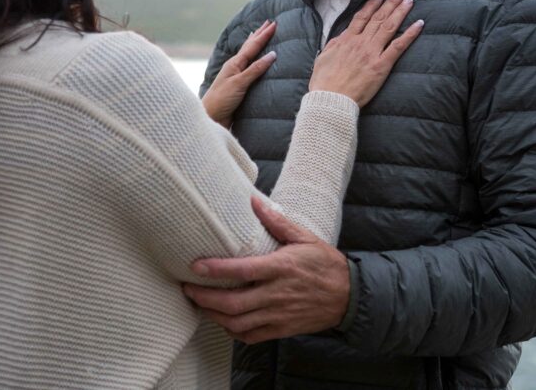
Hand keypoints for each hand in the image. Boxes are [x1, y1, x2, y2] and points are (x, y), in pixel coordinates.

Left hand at [182, 196, 349, 343]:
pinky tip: (222, 320)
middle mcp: (277, 294)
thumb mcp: (304, 237)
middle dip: (205, 298)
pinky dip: (231, 330)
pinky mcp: (281, 329)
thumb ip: (277, 221)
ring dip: (213, 315)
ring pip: (237, 322)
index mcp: (282, 268)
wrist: (348, 297)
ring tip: (198, 303)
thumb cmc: (325, 264)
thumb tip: (253, 200)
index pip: (243, 270)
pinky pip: (250, 335)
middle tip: (187, 288)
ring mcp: (278, 315)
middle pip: (233, 303)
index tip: (196, 266)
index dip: (217, 270)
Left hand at [201, 20, 277, 127]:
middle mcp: (235, 67)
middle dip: (259, 34)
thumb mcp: (239, 83)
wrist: (210, 117)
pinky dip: (252, 58)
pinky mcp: (237, 85)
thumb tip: (272, 54)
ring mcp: (235, 75)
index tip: (274, 24)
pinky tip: (251, 58)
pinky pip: (248, 66)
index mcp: (235, 64)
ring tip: (257, 33)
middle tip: (268, 22)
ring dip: (254, 43)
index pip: (253, 46)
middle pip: (249, 46)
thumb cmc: (221, 100)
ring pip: (247, 54)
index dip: (264, 35)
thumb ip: (255, 69)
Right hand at [309, 0, 422, 106]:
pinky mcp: (381, 66)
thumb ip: (334, 44)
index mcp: (346, 40)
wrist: (330, 98)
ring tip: (409, 0)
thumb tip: (341, 36)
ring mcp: (372, 53)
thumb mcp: (323, 57)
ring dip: (400, 11)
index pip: (361, 17)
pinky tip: (419, 24)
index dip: (372, 4)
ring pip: (388, 26)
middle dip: (391, 2)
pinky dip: (409, 34)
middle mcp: (360, 42)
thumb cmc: (324, 82)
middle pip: (378, 17)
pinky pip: (398, 46)